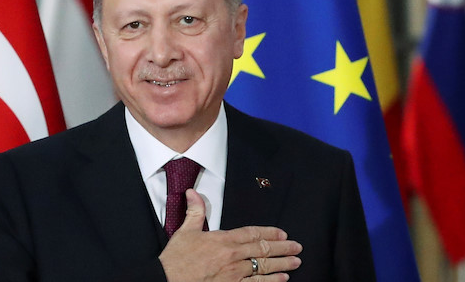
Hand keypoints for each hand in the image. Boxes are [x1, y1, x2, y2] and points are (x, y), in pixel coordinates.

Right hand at [159, 189, 301, 281]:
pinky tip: (282, 280)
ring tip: (295, 263)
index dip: (269, 233)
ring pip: (263, 268)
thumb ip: (195, 211)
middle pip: (262, 250)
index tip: (282, 233)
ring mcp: (233, 275)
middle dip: (283, 248)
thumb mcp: (184, 231)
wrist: (167, 280)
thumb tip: (193, 192)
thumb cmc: (175, 259)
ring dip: (282, 265)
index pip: (252, 234)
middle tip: (297, 247)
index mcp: (222, 240)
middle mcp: (232, 257)